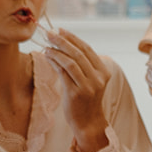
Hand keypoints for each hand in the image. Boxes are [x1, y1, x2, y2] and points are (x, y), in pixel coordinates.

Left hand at [40, 29, 110, 151]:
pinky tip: (47, 56)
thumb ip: (81, 65)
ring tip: (46, 44)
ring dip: (57, 50)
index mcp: (104, 72)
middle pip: (79, 53)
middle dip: (63, 41)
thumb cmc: (85, 99)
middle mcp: (98, 78)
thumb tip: (62, 45)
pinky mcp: (76, 93)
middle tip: (50, 33)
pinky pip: (63, 73)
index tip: (61, 30)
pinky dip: (54, 62)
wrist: (88, 122)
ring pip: (71, 62)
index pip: (88, 49)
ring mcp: (88, 86)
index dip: (73, 38)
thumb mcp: (89, 80)